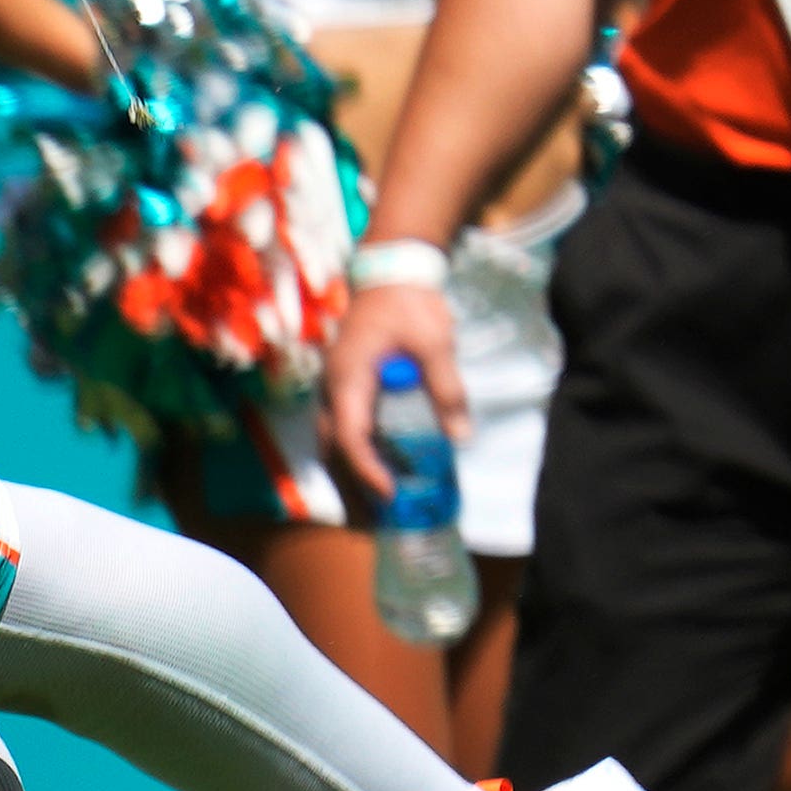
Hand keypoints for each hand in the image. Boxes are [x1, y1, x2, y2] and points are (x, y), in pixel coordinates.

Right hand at [322, 274, 467, 504]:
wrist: (390, 272)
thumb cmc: (409, 304)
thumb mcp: (435, 343)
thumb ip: (446, 388)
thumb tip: (460, 436)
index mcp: (348, 378)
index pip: (349, 434)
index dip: (366, 468)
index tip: (389, 491)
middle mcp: (331, 388)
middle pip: (331, 449)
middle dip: (352, 485)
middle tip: (380, 518)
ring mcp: (333, 388)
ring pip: (330, 442)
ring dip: (350, 475)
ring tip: (376, 506)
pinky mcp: (343, 388)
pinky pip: (339, 431)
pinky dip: (353, 456)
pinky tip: (377, 471)